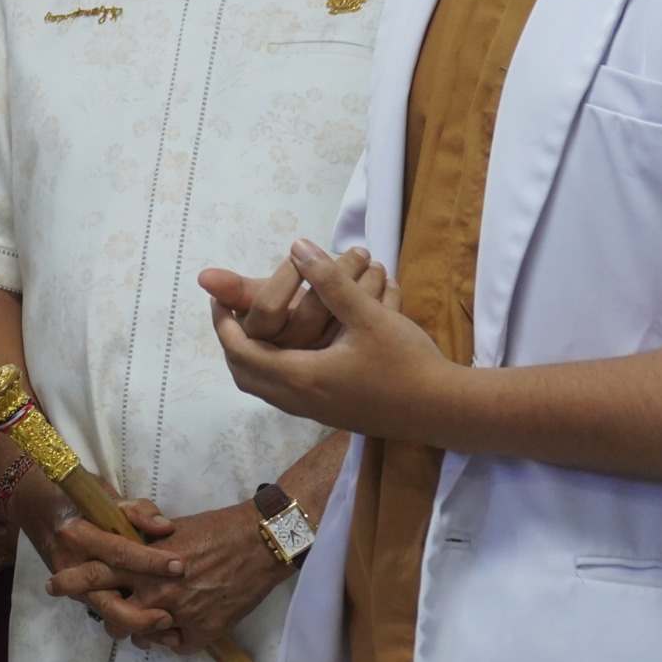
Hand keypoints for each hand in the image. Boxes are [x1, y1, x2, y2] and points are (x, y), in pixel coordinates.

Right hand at [40, 497, 176, 642]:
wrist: (44, 513)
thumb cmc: (82, 503)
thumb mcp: (108, 498)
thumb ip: (138, 511)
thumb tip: (165, 528)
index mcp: (79, 535)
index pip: (118, 552)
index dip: (149, 560)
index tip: (179, 566)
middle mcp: (72, 565)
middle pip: (104, 598)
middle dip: (137, 614)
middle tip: (168, 617)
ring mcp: (73, 585)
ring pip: (104, 614)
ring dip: (135, 626)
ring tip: (166, 630)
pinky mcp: (79, 596)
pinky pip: (105, 614)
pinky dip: (129, 625)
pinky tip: (154, 631)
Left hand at [50, 501, 286, 656]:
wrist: (260, 544)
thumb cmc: (214, 528)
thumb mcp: (168, 527)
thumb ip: (138, 539)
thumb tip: (116, 543)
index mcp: (144, 563)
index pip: (95, 574)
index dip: (71, 580)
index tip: (55, 585)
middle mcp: (155, 592)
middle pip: (110, 613)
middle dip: (97, 611)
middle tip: (96, 608)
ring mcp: (178, 616)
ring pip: (139, 636)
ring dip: (136, 626)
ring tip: (141, 615)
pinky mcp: (201, 632)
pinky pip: (172, 647)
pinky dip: (171, 637)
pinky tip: (174, 625)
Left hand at [211, 239, 456, 440]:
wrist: (445, 410)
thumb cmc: (407, 362)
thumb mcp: (368, 315)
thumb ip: (330, 281)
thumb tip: (298, 246)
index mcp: (301, 376)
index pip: (241, 350)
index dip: (223, 323)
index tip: (216, 297)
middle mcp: (299, 400)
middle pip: (244, 374)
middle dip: (230, 341)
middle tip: (228, 311)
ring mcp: (313, 413)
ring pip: (262, 387)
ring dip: (250, 356)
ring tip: (252, 325)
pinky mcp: (329, 414)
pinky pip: (282, 393)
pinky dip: (272, 369)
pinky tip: (287, 347)